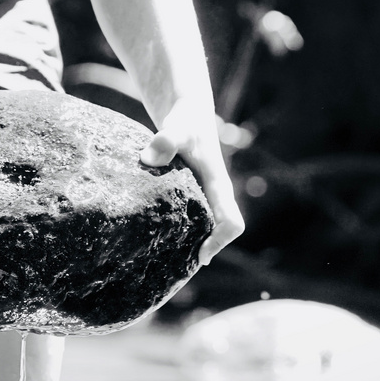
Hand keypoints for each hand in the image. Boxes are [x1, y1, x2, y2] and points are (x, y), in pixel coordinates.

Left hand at [139, 99, 244, 264]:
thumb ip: (166, 140)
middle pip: (218, 234)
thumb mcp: (177, 127)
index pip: (231, 223)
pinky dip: (178, 230)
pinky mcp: (192, 194)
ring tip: (158, 258)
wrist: (189, 112)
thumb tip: (148, 159)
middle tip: (171, 267)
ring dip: (188, 242)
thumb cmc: (185, 121)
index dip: (220, 242)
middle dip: (200, 251)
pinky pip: (191, 219)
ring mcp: (204, 196)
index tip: (200, 255)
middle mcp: (215, 196)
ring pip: (204, 228)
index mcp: (218, 185)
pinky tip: (151, 235)